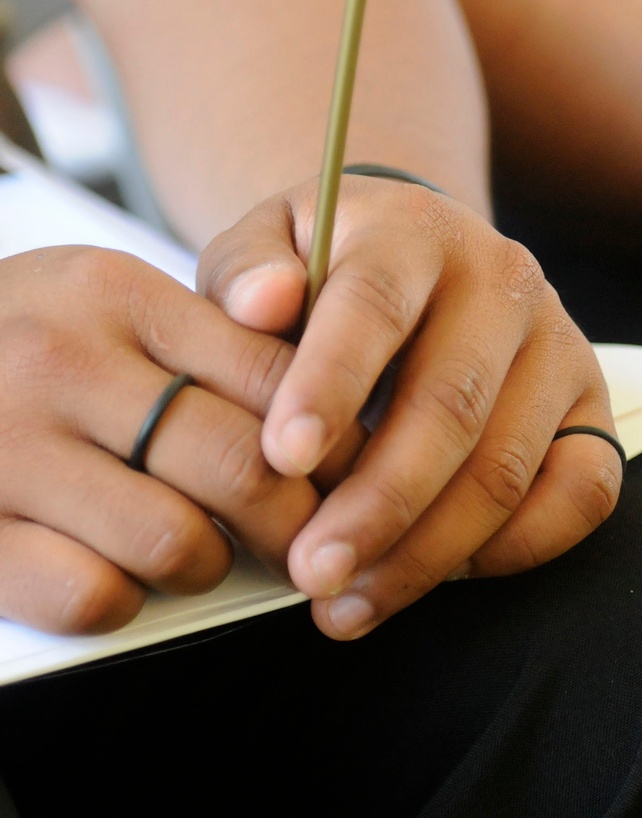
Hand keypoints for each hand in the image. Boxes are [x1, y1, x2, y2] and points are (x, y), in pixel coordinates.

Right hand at [0, 246, 316, 633]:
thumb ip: (199, 335)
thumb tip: (316, 406)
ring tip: (206, 548)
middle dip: (295, 519)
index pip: (269, 372)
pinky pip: (92, 596)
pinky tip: (122, 572)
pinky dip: (125, 599)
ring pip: (175, 540)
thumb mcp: (102, 295)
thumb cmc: (21, 333)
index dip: (331, 437)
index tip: (354, 471)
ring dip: (210, 563)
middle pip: (237, 463)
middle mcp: (61, 363)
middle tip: (311, 535)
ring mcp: (8, 451)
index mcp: (114, 293)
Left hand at [199, 175, 620, 639]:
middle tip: (310, 571)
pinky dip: (515, 550)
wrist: (413, 259)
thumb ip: (245, 271)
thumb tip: (262, 302)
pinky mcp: (590, 402)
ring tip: (347, 601)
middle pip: (450, 402)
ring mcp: (557, 339)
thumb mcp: (266, 247)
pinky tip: (439, 576)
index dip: (330, 382)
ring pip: (508, 463)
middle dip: (378, 501)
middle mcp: (501, 277)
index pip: (376, 303)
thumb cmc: (324, 270)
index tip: (281, 457)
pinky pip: (583, 491)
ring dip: (428, 549)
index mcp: (413, 230)